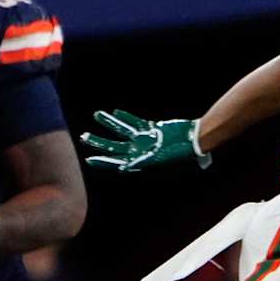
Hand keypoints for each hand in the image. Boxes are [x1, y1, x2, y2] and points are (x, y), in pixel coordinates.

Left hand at [80, 110, 208, 172]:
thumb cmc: (179, 153)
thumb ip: (141, 161)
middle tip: (84, 137)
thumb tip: (122, 168)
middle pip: (115, 147)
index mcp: (140, 161)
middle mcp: (140, 151)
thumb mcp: (158, 159)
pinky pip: (136, 122)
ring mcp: (146, 139)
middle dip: (99, 142)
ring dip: (110, 124)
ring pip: (123, 131)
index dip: (103, 161)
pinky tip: (115, 112)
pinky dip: (126, 117)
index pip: (116, 162)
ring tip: (96, 115)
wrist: (196, 140)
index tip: (89, 160)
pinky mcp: (153, 129)